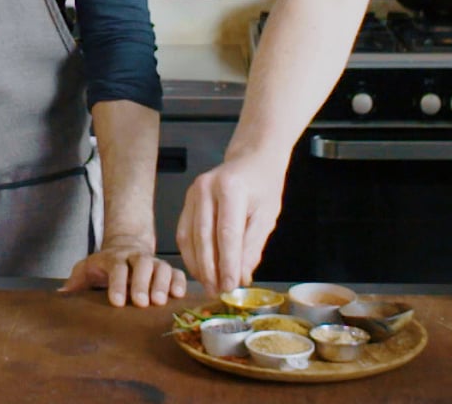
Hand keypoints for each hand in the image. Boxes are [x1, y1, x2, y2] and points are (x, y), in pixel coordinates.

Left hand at [59, 236, 186, 307]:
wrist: (126, 246)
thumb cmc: (105, 265)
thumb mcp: (87, 269)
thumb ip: (75, 281)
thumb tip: (61, 295)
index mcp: (114, 258)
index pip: (116, 268)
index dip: (117, 284)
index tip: (116, 301)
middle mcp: (136, 257)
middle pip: (142, 265)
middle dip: (142, 283)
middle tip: (141, 302)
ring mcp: (153, 262)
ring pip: (161, 268)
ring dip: (162, 284)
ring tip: (160, 301)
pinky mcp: (167, 269)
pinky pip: (177, 273)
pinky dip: (179, 282)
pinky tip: (178, 295)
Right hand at [176, 151, 285, 294]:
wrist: (252, 159)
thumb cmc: (263, 186)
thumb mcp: (267, 216)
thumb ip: (252, 247)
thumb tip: (240, 277)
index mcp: (231, 189)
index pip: (226, 234)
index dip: (227, 264)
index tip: (230, 285)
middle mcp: (207, 188)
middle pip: (204, 237)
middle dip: (210, 269)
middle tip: (218, 291)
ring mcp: (193, 192)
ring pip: (190, 237)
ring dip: (198, 265)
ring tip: (209, 285)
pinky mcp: (187, 200)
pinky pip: (183, 232)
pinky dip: (190, 254)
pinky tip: (200, 268)